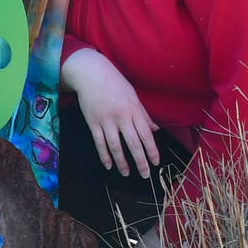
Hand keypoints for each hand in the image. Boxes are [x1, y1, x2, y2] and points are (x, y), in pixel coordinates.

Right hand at [60, 47, 158, 178]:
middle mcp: (122, 117)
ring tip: (127, 174)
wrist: (90, 73)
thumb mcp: (133, 96)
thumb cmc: (114, 83)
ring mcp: (106, 120)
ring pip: (116, 146)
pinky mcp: (93, 122)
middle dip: (140, 161)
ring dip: (122, 162)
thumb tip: (155, 130)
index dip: (152, 150)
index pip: (146, 134)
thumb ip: (143, 114)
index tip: (156, 162)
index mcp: (134, 110)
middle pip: (133, 143)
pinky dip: (104, 155)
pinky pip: (99, 143)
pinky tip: (109, 165)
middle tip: (145, 175)